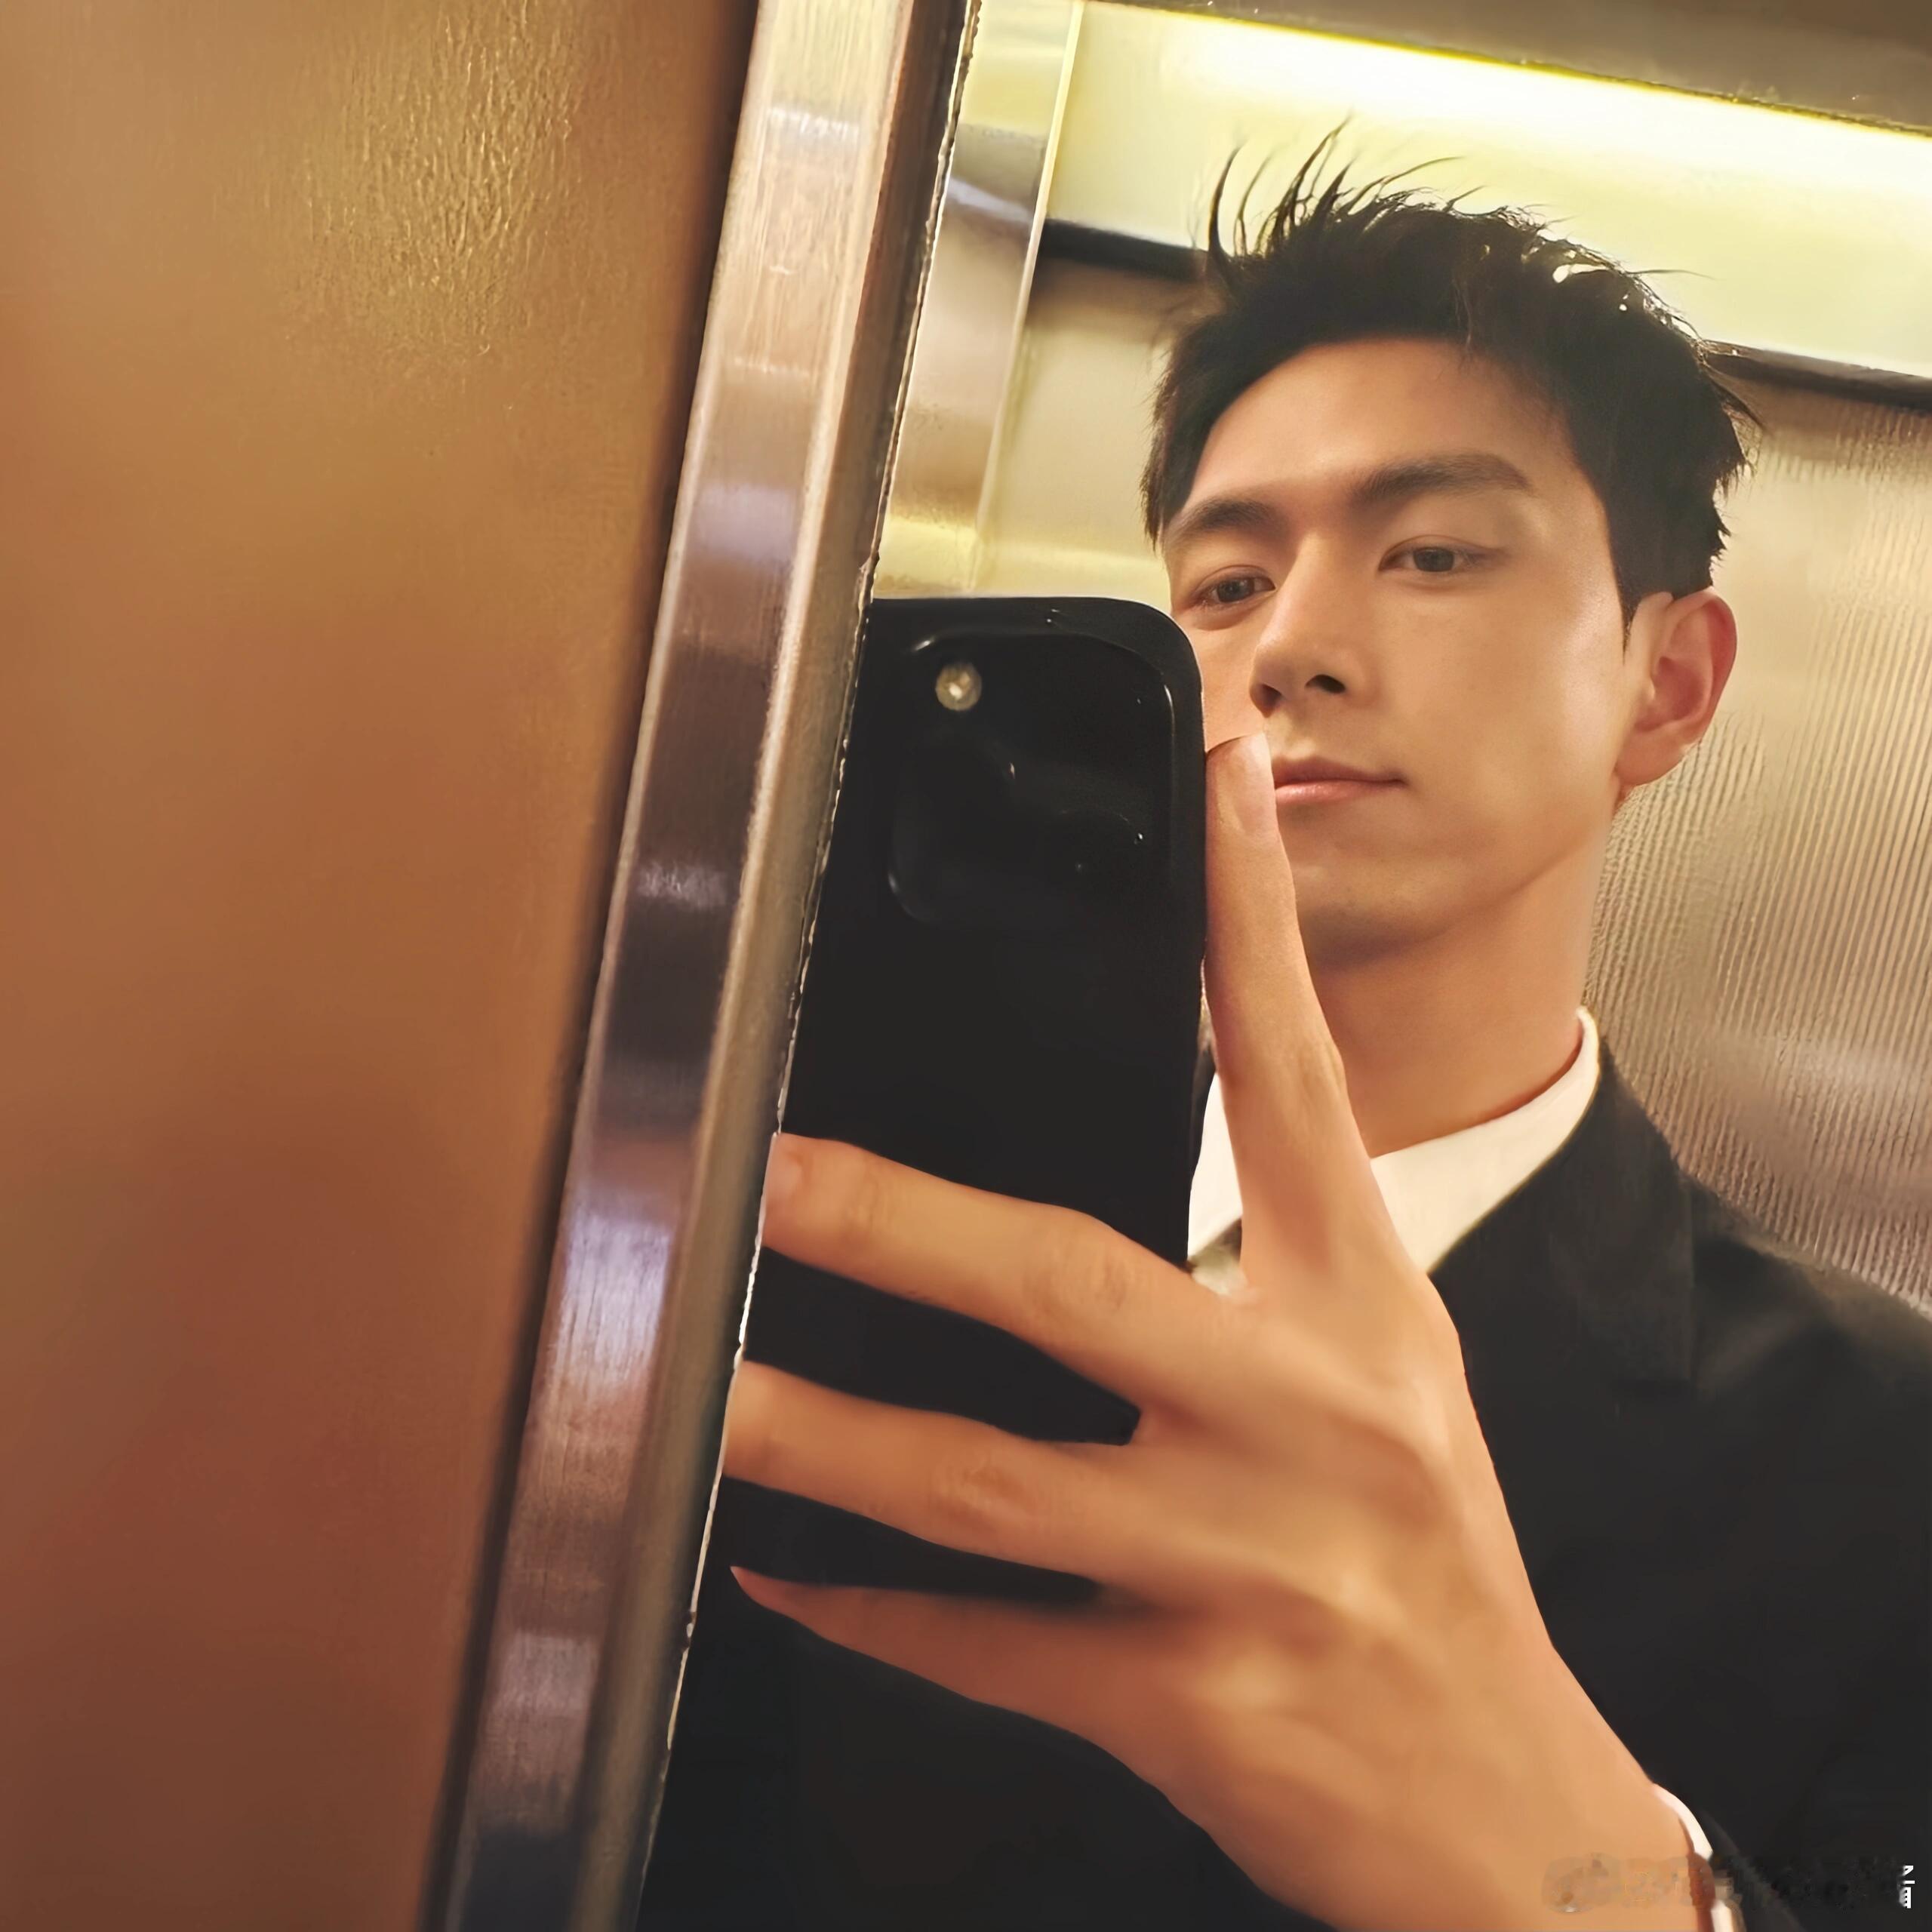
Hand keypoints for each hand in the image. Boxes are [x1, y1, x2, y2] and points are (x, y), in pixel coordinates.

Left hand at [722, 732, 1705, 1931]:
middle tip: (766, 1173)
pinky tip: (782, 1574)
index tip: (1209, 780)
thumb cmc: (1427, 1565)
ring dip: (821, 1433)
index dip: (1250, 915)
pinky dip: (867, 1613)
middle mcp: (1309, 1412)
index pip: (1296, 1075)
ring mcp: (1248, 1559)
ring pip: (984, 1476)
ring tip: (705, 1392)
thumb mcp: (1388, 1385)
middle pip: (1073, 1279)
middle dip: (897, 1221)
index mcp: (1363, 1307)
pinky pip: (987, 1642)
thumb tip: (1079, 1204)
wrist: (1505, 1797)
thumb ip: (1263, 1280)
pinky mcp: (1191, 1697)